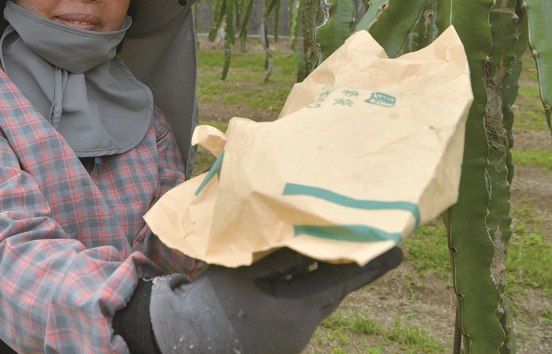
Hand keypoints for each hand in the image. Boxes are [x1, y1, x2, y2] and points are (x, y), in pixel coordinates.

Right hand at [149, 246, 402, 352]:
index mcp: (296, 311)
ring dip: (318, 282)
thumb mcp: (249, 271)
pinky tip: (286, 281)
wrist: (185, 337)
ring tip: (324, 258)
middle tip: (368, 249)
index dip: (370, 265)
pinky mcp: (279, 345)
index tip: (397, 250)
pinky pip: (297, 314)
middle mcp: (300, 331)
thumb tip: (316, 238)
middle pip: (331, 295)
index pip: (341, 282)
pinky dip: (298, 295)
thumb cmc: (216, 299)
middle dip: (346, 272)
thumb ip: (284, 257)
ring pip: (314, 305)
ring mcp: (290, 341)